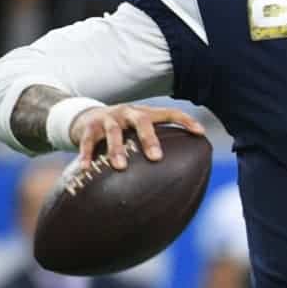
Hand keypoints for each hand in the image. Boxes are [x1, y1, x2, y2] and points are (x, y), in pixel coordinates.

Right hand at [69, 104, 204, 170]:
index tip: (201, 132)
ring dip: (116, 149)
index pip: (169, 113)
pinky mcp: (88, 127)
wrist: (85, 117)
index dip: (186, 120)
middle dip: (149, 138)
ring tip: (119, 167)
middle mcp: (128, 113)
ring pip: (113, 131)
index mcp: (144, 113)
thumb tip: (178, 174)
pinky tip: (86, 169)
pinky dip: (86, 155)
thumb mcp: (137, 131)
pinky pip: (87, 142)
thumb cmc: (121, 130)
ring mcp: (108, 118)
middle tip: (156, 158)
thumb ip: (152, 146)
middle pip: (142, 121)